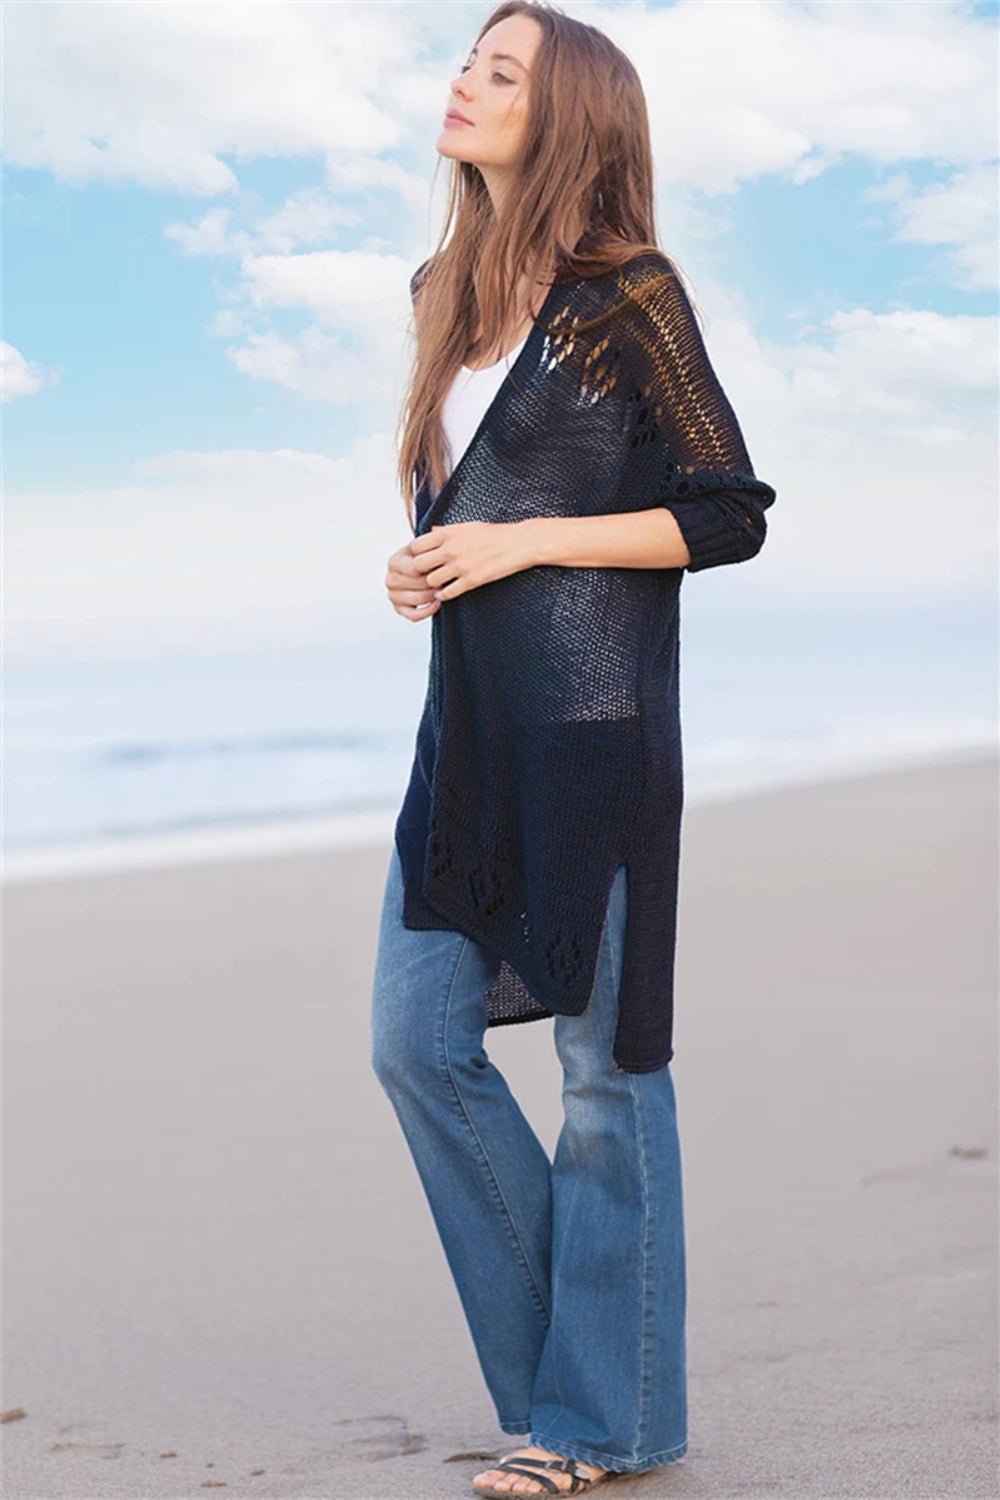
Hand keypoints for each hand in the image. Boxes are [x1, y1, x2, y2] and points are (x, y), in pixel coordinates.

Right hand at [384, 541, 440, 621]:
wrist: (422, 568)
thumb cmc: (427, 556)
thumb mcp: (426, 546)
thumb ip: (429, 543)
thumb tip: (438, 535)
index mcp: (394, 561)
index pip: (414, 568)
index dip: (432, 569)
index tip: (444, 566)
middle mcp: (390, 578)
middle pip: (417, 585)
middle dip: (434, 583)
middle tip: (447, 580)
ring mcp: (392, 594)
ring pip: (416, 600)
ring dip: (432, 596)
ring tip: (443, 590)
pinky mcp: (398, 608)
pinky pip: (413, 615)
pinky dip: (427, 611)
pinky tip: (437, 604)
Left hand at [409, 520, 534, 601]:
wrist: (518, 543)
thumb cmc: (494, 534)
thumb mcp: (467, 526)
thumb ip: (446, 530)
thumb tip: (430, 532)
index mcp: (448, 533)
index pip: (416, 546)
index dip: (416, 554)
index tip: (423, 558)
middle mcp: (451, 549)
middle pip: (418, 565)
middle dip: (421, 570)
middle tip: (428, 573)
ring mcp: (461, 566)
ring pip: (431, 581)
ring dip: (433, 584)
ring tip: (439, 583)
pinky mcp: (472, 580)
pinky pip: (447, 593)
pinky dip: (444, 595)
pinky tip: (447, 591)